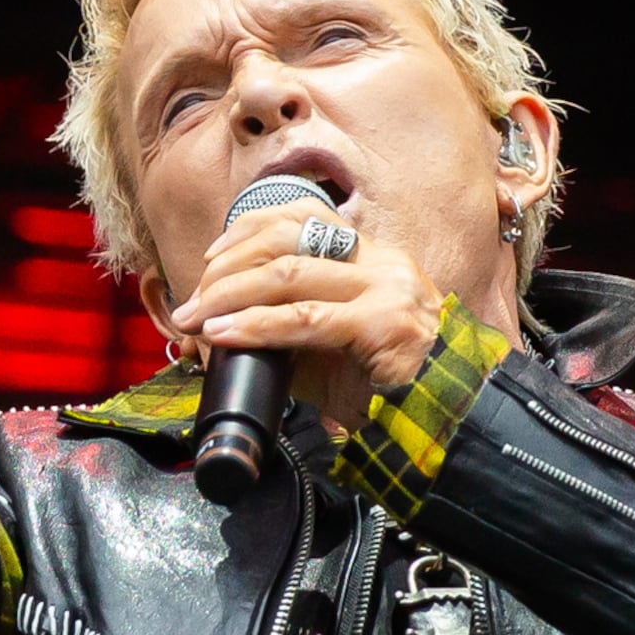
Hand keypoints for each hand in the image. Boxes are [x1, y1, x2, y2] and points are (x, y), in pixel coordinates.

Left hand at [164, 205, 451, 433]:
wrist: (442, 418)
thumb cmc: (385, 384)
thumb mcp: (331, 345)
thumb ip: (288, 328)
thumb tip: (220, 330)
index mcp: (373, 258)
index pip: (306, 216)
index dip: (251, 227)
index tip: (214, 255)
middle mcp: (382, 263)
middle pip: (288, 241)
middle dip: (228, 269)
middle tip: (192, 302)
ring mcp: (385, 290)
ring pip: (289, 275)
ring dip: (230, 296)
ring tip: (196, 318)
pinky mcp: (381, 324)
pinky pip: (304, 319)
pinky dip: (255, 326)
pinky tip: (225, 334)